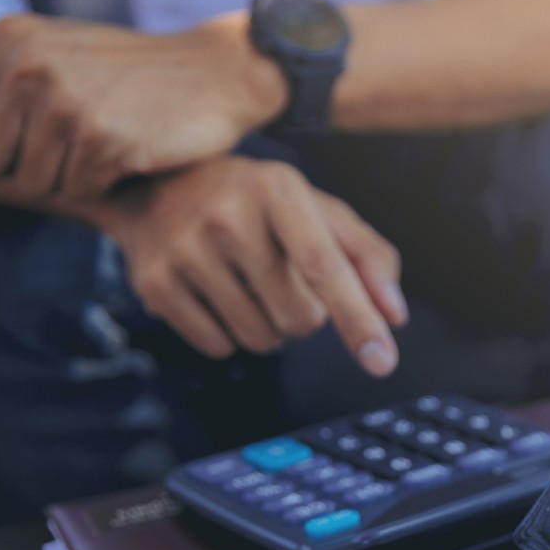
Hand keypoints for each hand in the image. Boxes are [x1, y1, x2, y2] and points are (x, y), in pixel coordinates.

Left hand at [0, 14, 285, 197]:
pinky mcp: (103, 139)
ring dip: (66, 178)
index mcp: (7, 38)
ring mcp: (65, 102)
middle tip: (68, 149)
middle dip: (22, 168)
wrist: (216, 72)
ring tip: (102, 146)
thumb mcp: (57, 54)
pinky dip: (103, 183)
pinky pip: (77, 190)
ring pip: (31, 181)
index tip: (10, 144)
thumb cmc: (131, 74)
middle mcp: (27, 65)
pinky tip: (129, 152)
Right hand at [100, 158, 406, 376]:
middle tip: (285, 281)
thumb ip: (368, 258)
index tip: (383, 362)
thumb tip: (394, 317)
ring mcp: (186, 250)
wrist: (160, 188)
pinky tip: (219, 295)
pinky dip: (231, 336)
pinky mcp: (155, 284)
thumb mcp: (318, 211)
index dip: (358, 317)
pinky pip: (219, 347)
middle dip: (306, 315)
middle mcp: (228, 215)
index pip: (325, 265)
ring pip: (261, 338)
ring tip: (250, 285)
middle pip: (298, 316)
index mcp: (279, 190)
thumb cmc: (261, 205)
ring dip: (270, 328)